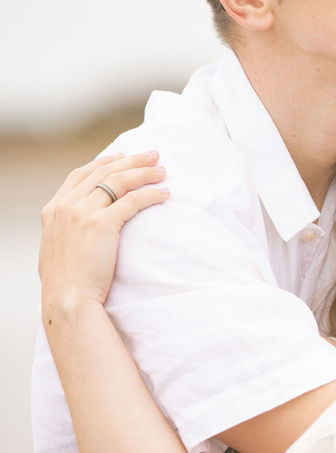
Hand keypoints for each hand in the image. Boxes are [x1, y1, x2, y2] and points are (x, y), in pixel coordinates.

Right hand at [39, 152, 168, 313]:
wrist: (67, 298)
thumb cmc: (65, 282)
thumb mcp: (57, 247)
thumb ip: (66, 230)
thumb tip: (79, 228)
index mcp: (54, 209)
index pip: (80, 174)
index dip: (103, 162)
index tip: (121, 156)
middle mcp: (67, 205)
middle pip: (103, 172)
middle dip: (130, 161)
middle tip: (152, 155)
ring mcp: (83, 212)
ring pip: (119, 181)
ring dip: (143, 173)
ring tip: (162, 171)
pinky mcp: (102, 223)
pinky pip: (133, 200)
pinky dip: (151, 194)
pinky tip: (164, 194)